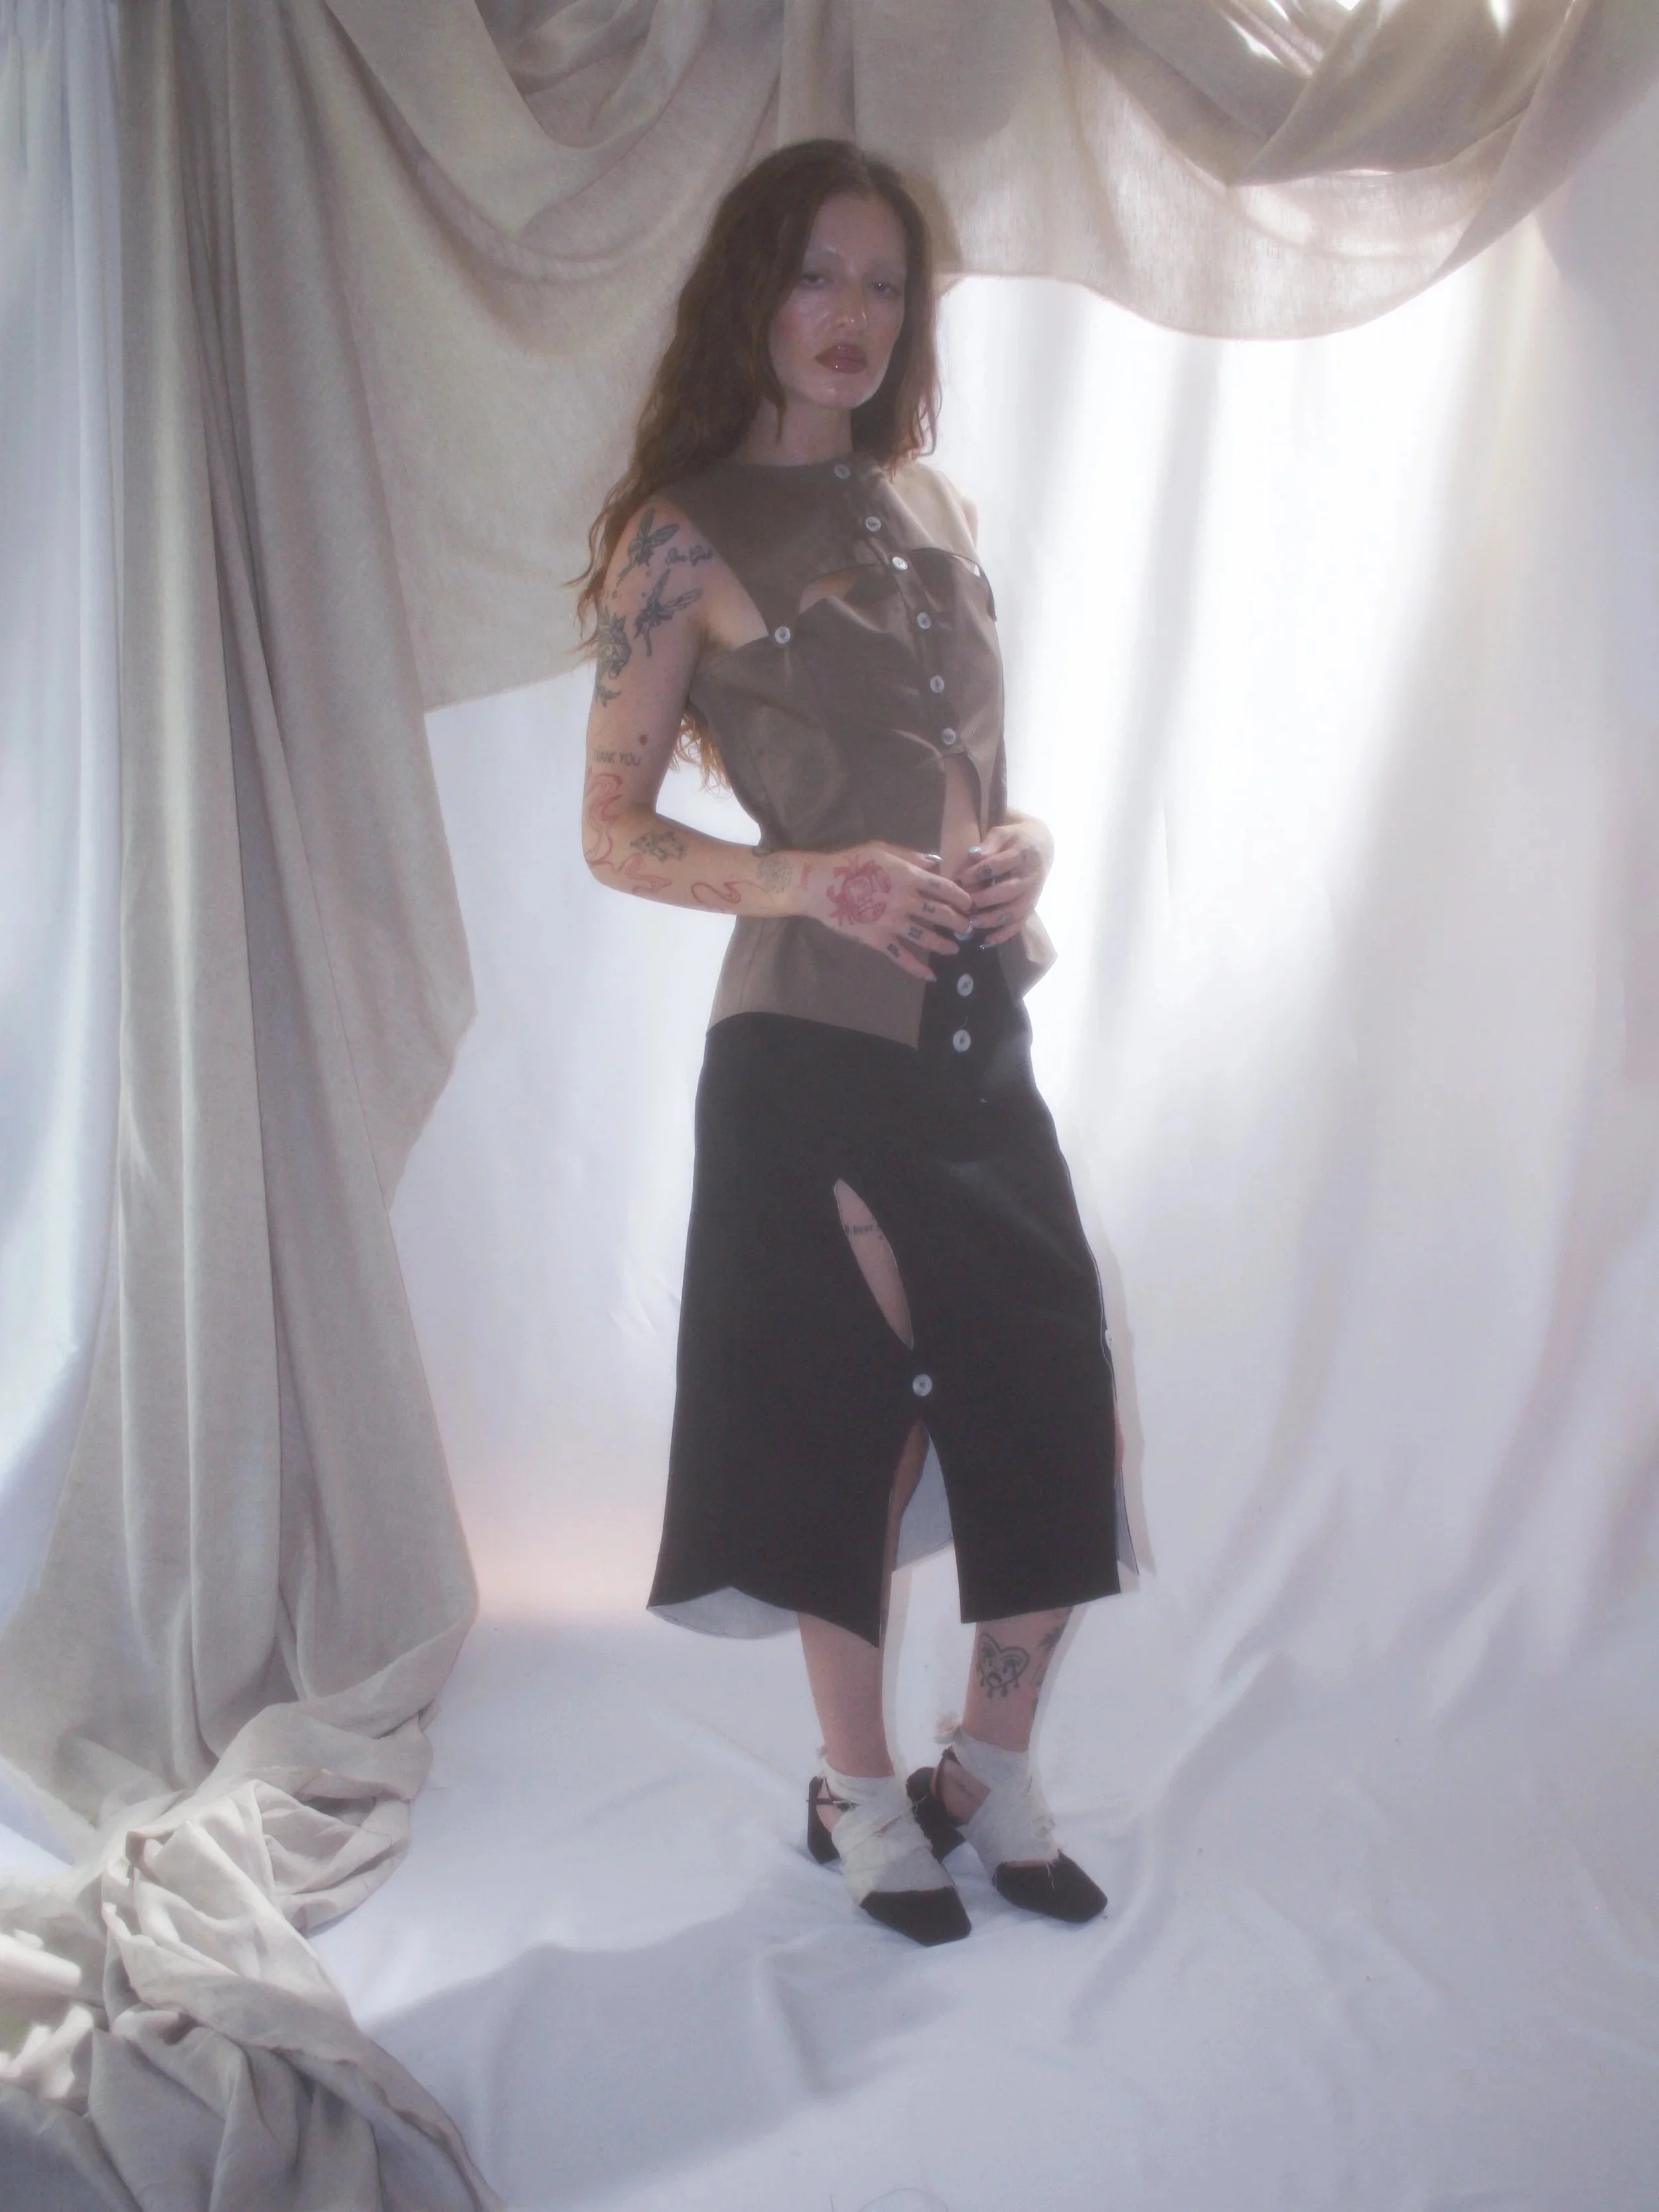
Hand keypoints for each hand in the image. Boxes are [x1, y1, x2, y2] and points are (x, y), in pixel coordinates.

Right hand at [799, 841, 974, 980]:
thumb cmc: (851, 863)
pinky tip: (930, 975)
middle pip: (942, 913)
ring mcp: (894, 923)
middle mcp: (907, 901)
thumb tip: (935, 861)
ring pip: (927, 937)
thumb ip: (910, 856)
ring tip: (955, 948)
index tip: (970, 903)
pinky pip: (902, 957)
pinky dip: (917, 968)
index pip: (945, 888)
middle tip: (967, 927)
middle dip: (959, 921)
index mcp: (909, 877)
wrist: (822, 885)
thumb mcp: (882, 849)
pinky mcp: (879, 940)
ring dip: (944, 944)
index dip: (961, 896)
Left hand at [955, 817, 1051, 945]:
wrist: (1042, 845)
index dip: (978, 874)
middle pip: (1008, 891)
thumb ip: (989, 843)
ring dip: (993, 919)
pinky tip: (986, 941)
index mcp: (1023, 854)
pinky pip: (1020, 923)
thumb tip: (974, 855)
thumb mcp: (1003, 833)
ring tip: (972, 923)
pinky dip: (1004, 934)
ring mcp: (1032, 893)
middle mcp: (1030, 876)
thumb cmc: (1016, 838)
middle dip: (984, 899)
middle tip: (964, 904)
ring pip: (1015, 911)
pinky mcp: (1031, 906)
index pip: (998, 865)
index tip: (959, 880)